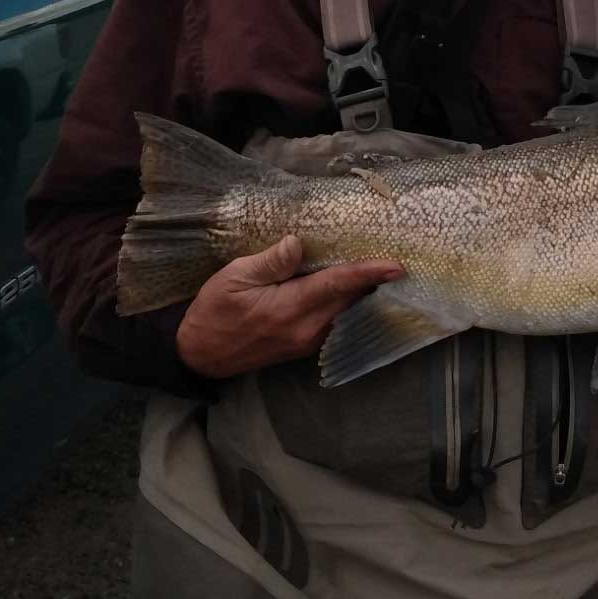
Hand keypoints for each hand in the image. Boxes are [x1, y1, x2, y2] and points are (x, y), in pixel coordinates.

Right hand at [175, 235, 403, 379]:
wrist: (201, 355)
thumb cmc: (214, 312)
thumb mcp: (234, 277)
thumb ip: (271, 261)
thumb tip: (298, 244)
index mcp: (289, 309)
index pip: (337, 285)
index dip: (368, 273)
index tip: (396, 265)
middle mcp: (306, 329)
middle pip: (351, 300)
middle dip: (373, 280)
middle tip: (392, 255)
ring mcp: (308, 341)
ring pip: (346, 312)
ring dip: (362, 292)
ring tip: (377, 267)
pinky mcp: (306, 346)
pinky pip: (336, 321)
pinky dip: (347, 303)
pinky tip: (351, 287)